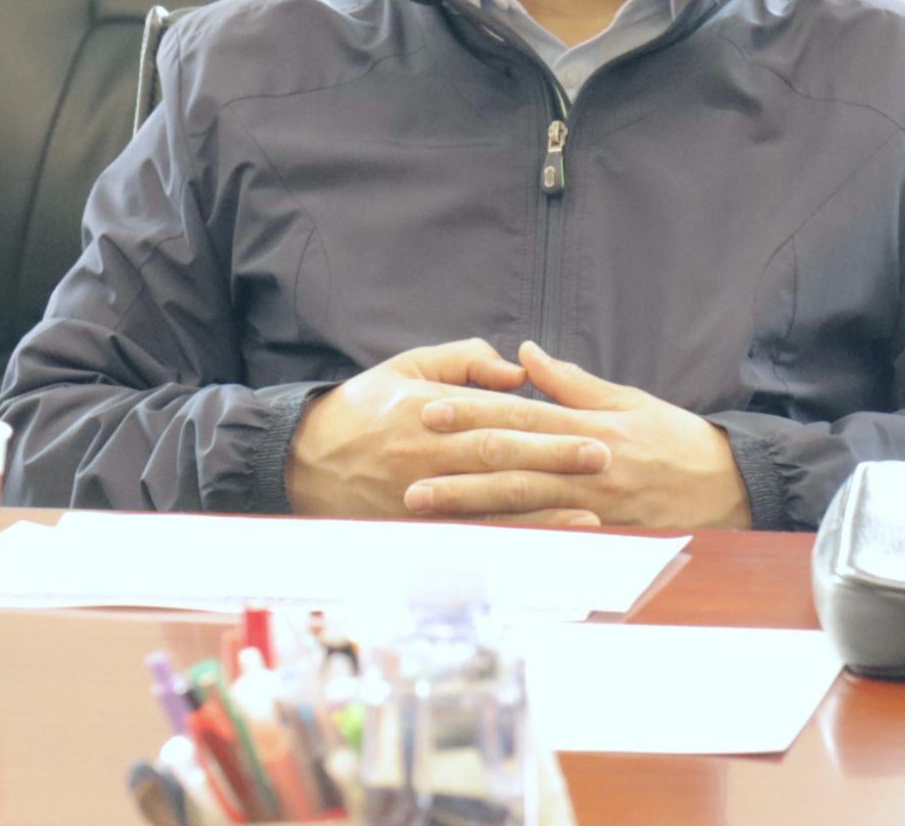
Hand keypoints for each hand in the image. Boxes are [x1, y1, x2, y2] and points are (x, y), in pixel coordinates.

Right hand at [284, 339, 610, 524]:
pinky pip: (467, 534)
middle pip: (503, 455)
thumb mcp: (406, 367)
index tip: (590, 425)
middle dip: (556, 458)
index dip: (547, 421)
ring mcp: (421, 492)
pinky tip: (539, 543)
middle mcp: (429, 451)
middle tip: (604, 459)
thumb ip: (462, 361)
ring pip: (489, 500)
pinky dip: (507, 539)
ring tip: (589, 510)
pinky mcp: (414, 525)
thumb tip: (516, 369)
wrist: (301, 458)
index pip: (499, 414)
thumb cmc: (362, 407)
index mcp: (431, 408)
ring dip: (542, 507)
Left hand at [406, 341, 751, 529]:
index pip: (519, 415)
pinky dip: (509, 538)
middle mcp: (586, 465)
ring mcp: (593, 506)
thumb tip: (526, 353)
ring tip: (424, 504)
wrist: (731, 487)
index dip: (472, 412)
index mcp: (588, 426)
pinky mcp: (602, 537)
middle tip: (408, 465)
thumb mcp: (628, 400)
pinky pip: (548, 538)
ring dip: (468, 504)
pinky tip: (474, 541)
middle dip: (455, 463)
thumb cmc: (676, 439)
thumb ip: (573, 382)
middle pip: (511, 461)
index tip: (429, 411)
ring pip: (521, 503)